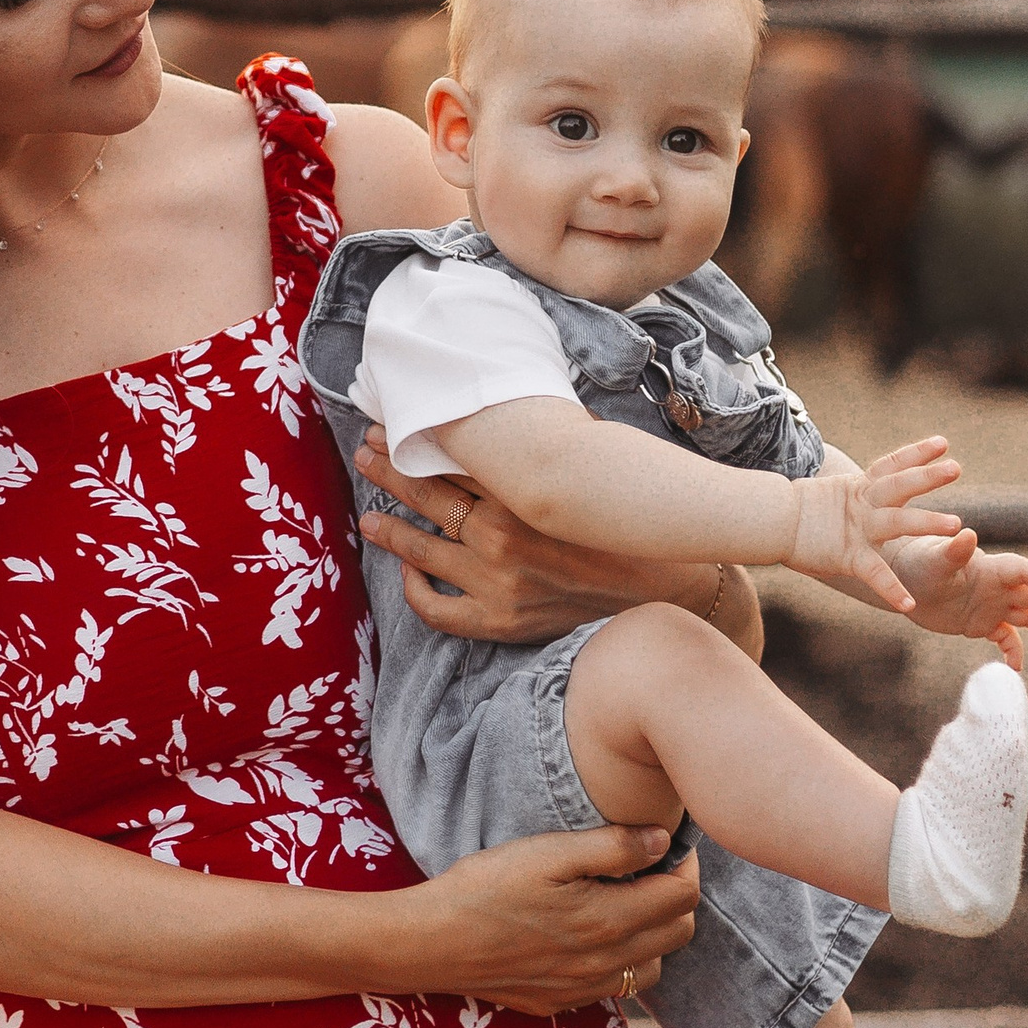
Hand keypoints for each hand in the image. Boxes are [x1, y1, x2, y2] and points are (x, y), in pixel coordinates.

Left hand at [357, 430, 705, 644]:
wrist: (663, 590)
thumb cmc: (624, 524)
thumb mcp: (590, 468)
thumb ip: (548, 443)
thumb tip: (513, 407)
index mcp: (521, 493)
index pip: (449, 458)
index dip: (410, 441)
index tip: (383, 427)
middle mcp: (503, 536)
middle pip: (427, 496)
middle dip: (388, 472)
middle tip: (363, 454)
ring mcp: (497, 582)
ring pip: (422, 550)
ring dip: (391, 530)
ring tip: (369, 518)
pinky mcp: (500, 621)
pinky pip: (439, 610)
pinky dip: (417, 592)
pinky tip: (408, 575)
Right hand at [385, 823, 698, 1013]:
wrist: (433, 943)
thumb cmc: (486, 887)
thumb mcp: (547, 853)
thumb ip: (612, 846)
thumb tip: (664, 840)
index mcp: (610, 919)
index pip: (683, 897)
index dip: (686, 865)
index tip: (668, 843)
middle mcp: (608, 962)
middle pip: (679, 933)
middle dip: (676, 897)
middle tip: (650, 868)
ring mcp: (586, 988)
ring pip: (654, 966)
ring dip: (653, 933)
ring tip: (624, 901)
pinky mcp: (562, 1001)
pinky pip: (615, 986)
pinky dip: (622, 959)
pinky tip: (591, 934)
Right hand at [784, 436, 964, 613]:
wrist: (768, 524)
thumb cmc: (797, 513)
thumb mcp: (833, 498)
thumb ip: (856, 495)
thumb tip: (867, 490)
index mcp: (859, 488)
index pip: (892, 465)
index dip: (917, 453)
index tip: (943, 442)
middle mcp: (862, 503)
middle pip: (900, 485)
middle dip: (928, 476)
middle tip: (956, 468)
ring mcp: (856, 528)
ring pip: (897, 521)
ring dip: (926, 521)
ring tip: (955, 524)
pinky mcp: (847, 556)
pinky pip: (873, 573)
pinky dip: (891, 589)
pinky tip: (909, 603)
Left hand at [890, 527, 1027, 666]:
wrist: (904, 580)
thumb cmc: (919, 563)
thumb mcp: (935, 561)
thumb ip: (953, 552)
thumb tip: (968, 535)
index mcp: (990, 567)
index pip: (1023, 571)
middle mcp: (998, 586)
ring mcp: (993, 605)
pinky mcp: (982, 624)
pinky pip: (1005, 639)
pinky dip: (1013, 651)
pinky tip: (1016, 668)